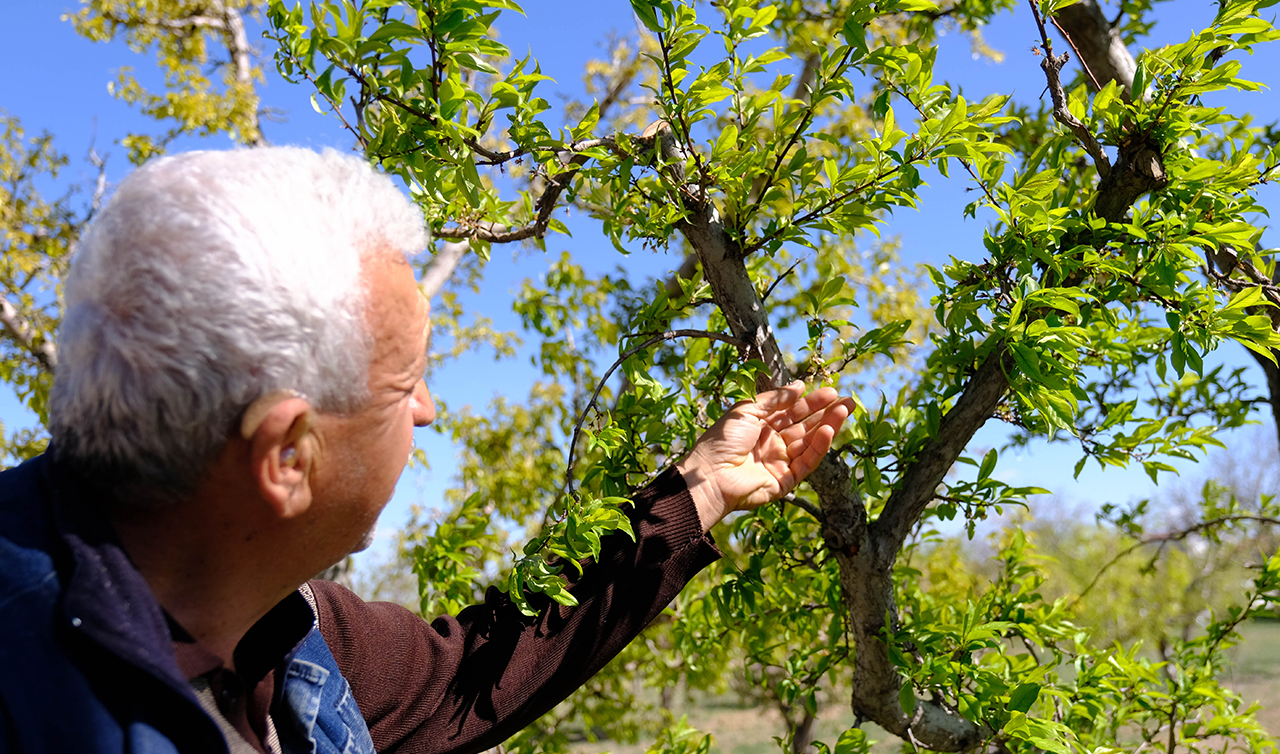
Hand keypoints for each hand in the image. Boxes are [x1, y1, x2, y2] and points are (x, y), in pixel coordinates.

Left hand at [676, 382, 854, 531]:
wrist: (710, 475)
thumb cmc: (722, 440)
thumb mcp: (747, 410)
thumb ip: (774, 399)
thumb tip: (799, 386)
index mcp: (761, 427)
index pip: (792, 412)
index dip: (811, 402)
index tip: (830, 391)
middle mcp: (772, 444)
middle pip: (805, 426)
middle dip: (826, 413)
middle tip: (848, 401)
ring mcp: (780, 463)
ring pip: (810, 443)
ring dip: (828, 427)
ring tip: (844, 410)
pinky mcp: (786, 481)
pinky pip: (807, 462)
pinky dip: (819, 447)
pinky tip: (828, 430)